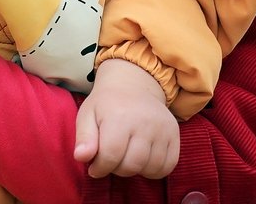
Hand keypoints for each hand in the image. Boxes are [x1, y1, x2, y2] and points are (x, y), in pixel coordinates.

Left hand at [73, 58, 179, 178]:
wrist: (134, 85)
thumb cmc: (107, 104)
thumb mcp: (87, 115)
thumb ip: (83, 137)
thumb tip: (81, 157)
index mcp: (119, 116)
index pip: (110, 156)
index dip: (100, 168)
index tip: (95, 167)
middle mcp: (144, 122)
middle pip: (132, 165)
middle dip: (117, 170)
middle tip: (112, 160)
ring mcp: (162, 128)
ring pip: (150, 168)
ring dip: (136, 170)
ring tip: (127, 158)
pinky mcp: (174, 134)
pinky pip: (168, 165)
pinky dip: (155, 170)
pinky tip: (143, 160)